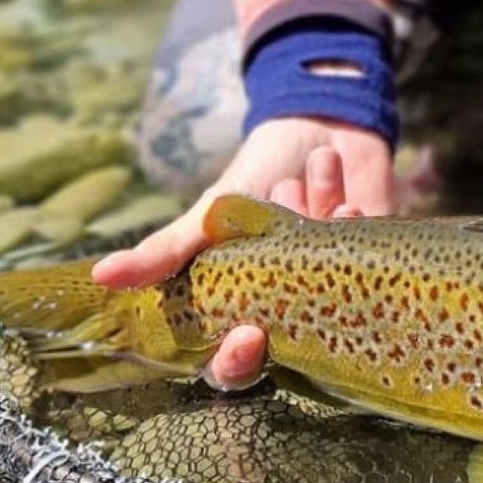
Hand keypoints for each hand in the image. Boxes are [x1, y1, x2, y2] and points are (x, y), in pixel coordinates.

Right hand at [92, 118, 395, 388]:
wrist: (324, 119)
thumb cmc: (262, 172)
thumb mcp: (213, 209)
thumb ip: (167, 249)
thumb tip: (101, 275)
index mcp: (250, 304)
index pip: (236, 363)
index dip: (237, 363)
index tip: (248, 336)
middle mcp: (298, 304)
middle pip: (292, 342)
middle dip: (296, 309)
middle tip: (298, 276)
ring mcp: (342, 283)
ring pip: (332, 288)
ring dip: (317, 233)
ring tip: (308, 183)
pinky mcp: (381, 258)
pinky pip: (369, 261)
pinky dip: (353, 224)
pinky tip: (344, 194)